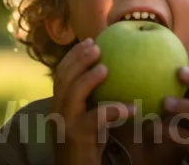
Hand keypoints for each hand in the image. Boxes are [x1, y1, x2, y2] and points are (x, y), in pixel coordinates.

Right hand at [49, 38, 135, 164]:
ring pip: (72, 94)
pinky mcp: (76, 137)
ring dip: (88, 78)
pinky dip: (113, 110)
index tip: (90, 41)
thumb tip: (118, 76)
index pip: (61, 74)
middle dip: (78, 58)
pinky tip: (131, 108)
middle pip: (63, 78)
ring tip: (105, 68)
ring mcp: (64, 124)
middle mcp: (56, 111)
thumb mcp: (90, 120)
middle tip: (97, 46)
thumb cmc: (89, 147)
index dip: (74, 56)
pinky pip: (95, 118)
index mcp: (58, 104)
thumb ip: (96, 100)